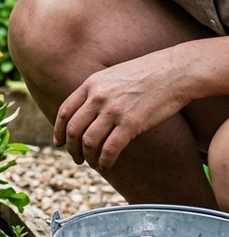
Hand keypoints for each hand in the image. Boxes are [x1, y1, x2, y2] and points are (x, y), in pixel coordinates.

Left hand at [55, 51, 190, 170]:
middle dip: (72, 148)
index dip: (58, 130)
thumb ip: (98, 90)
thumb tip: (88, 110)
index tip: (59, 143)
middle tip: (76, 158)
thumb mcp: (114, 74)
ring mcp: (113, 111)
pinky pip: (110, 149)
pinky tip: (106, 166)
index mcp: (91, 84)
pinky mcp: (131, 123)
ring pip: (89, 142)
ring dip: (88, 157)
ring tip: (92, 164)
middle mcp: (98, 97)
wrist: (178, 70)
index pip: (65, 111)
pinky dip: (104, 161)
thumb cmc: (150, 72)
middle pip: (74, 130)